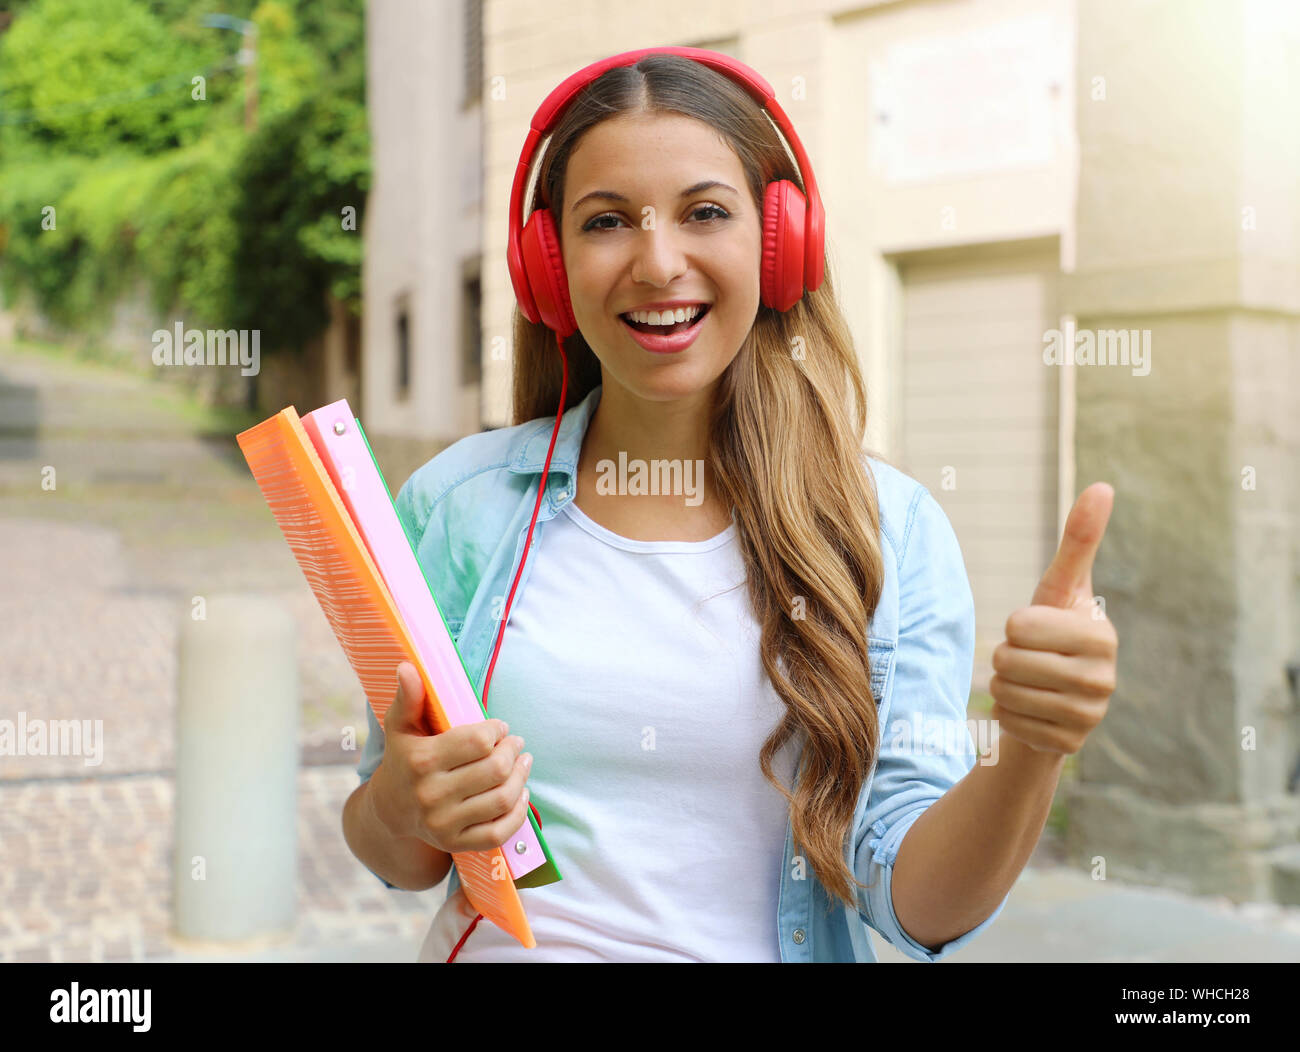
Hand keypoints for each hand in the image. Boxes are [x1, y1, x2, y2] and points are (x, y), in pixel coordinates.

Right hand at [367, 661, 533, 852]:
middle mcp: (432, 795)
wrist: (389, 812)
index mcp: (422, 761)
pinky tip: (521, 793)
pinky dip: (519, 812)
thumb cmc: (403, 760)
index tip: (499, 727)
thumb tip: (408, 667)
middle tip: (517, 743)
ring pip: (502, 799)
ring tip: (523, 763)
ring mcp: (444, 824)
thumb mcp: (401, 727)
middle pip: (495, 770)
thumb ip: (409, 697)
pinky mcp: (456, 844)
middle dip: (514, 751)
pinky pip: (500, 832)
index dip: (497, 730)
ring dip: (522, 777)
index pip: (478, 741)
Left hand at [989, 483, 1118, 755]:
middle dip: (1003, 657)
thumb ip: (1079, 540)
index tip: (1033, 629)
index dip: (1015, 626)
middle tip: (1024, 659)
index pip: (1022, 626)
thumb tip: (1103, 486)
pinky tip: (1027, 710)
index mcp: (1102, 637)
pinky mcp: (1068, 746)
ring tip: (1025, 683)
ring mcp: (1090, 717)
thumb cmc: (1051, 631)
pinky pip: (1008, 723)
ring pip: (1006, 692)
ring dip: (1002, 685)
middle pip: (1010, 661)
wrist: (1050, 696)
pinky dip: (1006, 715)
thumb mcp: (1059, 587)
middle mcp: (1104, 680)